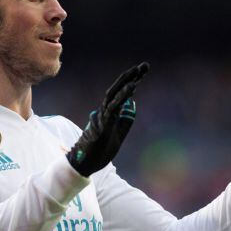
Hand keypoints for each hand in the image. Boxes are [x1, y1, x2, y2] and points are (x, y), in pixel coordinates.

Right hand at [67, 62, 149, 176]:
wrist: (85, 164)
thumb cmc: (99, 151)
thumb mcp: (118, 135)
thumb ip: (125, 121)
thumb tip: (132, 104)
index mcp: (108, 113)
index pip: (121, 94)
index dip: (131, 82)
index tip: (142, 72)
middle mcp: (104, 111)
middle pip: (118, 89)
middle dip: (131, 76)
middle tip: (144, 65)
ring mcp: (102, 116)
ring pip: (114, 94)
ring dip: (127, 81)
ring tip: (138, 70)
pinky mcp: (103, 123)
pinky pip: (114, 106)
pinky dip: (123, 95)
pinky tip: (132, 86)